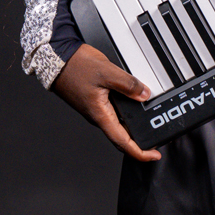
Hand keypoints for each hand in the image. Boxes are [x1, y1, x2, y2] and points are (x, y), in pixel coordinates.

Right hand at [52, 43, 160, 161]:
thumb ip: (128, 84)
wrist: (57, 59)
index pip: (122, 142)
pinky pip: (114, 113)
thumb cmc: (75, 66)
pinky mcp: (95, 102)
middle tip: (156, 139)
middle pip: (122, 136)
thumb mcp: (107, 72)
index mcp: (101, 115)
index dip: (139, 152)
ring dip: (133, 127)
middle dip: (140, 141)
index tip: (153, 156)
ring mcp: (96, 110)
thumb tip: (144, 94)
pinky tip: (134, 104)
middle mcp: (98, 116)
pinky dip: (126, 114)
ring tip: (149, 122)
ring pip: (118, 124)